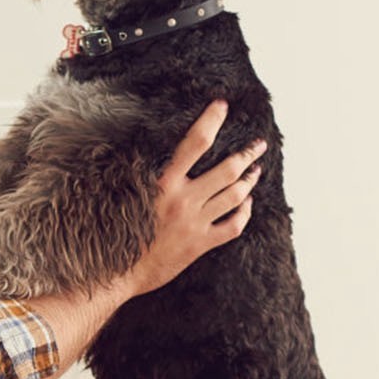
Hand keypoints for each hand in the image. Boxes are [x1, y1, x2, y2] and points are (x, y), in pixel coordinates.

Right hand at [129, 100, 265, 295]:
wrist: (119, 273)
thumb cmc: (119, 233)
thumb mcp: (130, 196)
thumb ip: (147, 178)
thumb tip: (156, 155)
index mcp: (164, 184)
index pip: (194, 143)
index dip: (210, 120)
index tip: (222, 106)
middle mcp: (184, 200)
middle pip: (226, 170)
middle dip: (247, 153)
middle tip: (259, 143)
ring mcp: (196, 223)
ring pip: (235, 195)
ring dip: (249, 180)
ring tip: (256, 169)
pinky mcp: (201, 244)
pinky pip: (233, 226)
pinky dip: (245, 212)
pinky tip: (248, 204)